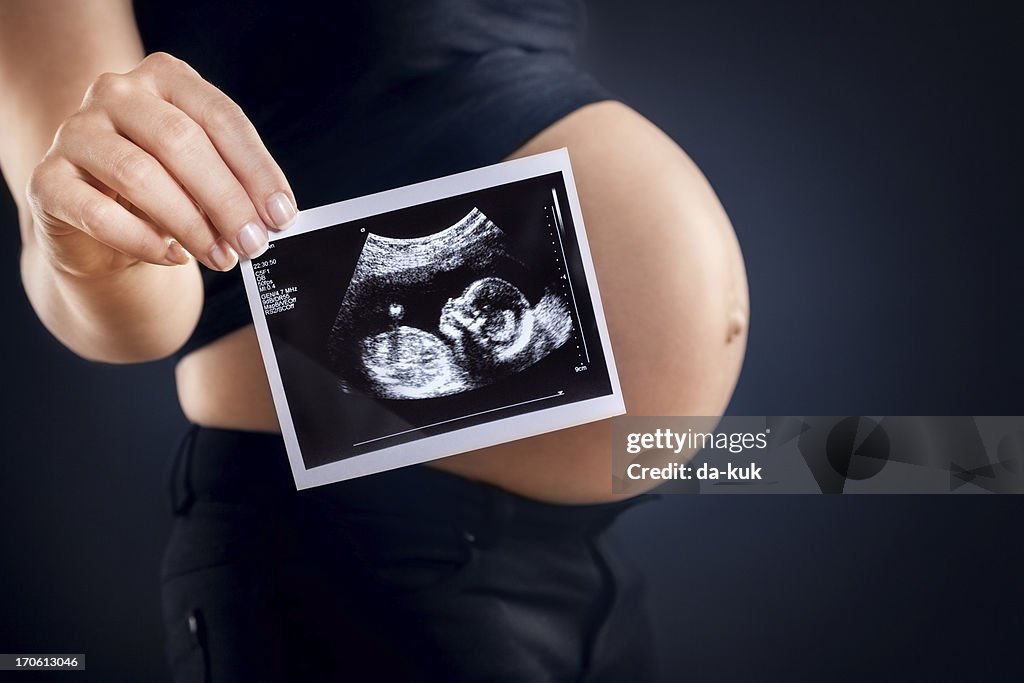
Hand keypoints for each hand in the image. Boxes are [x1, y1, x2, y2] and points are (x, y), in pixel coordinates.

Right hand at [26, 51, 295, 276]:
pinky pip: (99, 212)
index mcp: (165, 78)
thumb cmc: (166, 193)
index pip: (221, 117)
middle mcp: (116, 93)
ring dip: (191, 225)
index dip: (257, 170)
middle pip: (181, 142)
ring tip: (222, 257)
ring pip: (140, 175)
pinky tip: (173, 256)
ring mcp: (76, 133)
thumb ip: (235, 186)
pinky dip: (142, 240)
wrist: (100, 226)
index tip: (282, 215)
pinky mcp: (47, 180)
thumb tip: (272, 219)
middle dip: (227, 200)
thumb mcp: (205, 179)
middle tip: (254, 243)